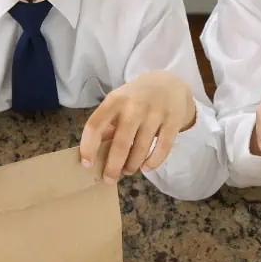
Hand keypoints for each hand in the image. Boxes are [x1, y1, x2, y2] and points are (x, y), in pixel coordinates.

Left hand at [79, 71, 195, 183]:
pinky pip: (163, 148)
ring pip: (141, 148)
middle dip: (113, 166)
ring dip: (132, 165)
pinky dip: (153, 162)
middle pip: (120, 143)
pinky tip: (146, 167)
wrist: (169, 83)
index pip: (95, 125)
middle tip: (109, 179)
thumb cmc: (137, 97)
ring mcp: (155, 112)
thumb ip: (107, 125)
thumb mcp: (119, 103)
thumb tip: (94, 153)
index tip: (87, 164)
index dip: (88, 147)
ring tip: (128, 170)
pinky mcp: (173, 120)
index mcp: (115, 100)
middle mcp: (134, 105)